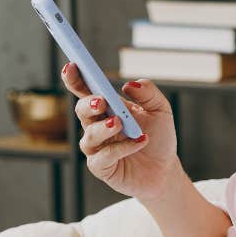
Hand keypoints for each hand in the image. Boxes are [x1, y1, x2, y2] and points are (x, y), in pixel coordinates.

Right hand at [60, 63, 180, 200]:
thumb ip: (148, 93)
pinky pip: (102, 157)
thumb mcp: (160, 110)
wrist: (164, 170)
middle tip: (102, 102)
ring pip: (89, 136)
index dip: (74, 78)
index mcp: (107, 108)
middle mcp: (96, 126)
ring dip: (103, 128)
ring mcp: (97, 148)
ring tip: (120, 124)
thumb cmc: (159, 137)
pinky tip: (139, 142)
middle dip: (88, 104)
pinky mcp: (101, 167)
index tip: (71, 66)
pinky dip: (120, 149)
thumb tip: (129, 85)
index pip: (85, 90)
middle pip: (81, 110)